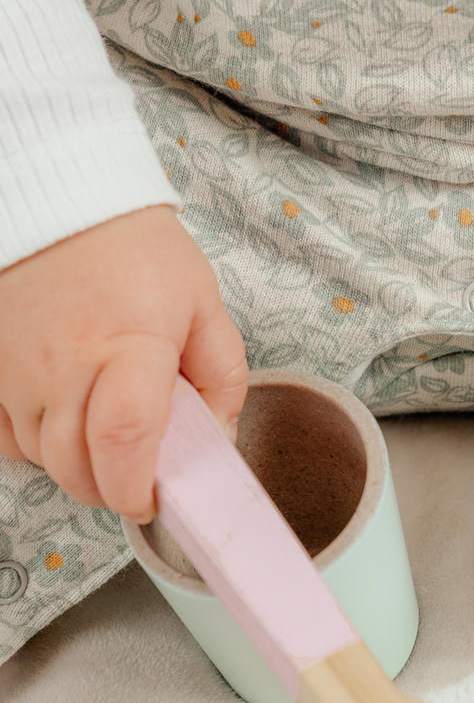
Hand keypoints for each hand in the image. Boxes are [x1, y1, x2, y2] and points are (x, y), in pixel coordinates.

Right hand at [0, 206, 248, 522]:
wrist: (66, 204)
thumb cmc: (139, 252)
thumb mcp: (203, 304)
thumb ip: (222, 375)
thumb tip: (220, 437)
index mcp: (131, 345)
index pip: (125, 439)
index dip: (137, 486)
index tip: (155, 498)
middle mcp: (65, 365)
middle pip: (76, 466)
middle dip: (111, 488)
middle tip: (138, 474)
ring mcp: (17, 370)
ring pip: (41, 456)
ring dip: (77, 464)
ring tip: (108, 434)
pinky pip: (7, 436)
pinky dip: (36, 443)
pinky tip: (66, 416)